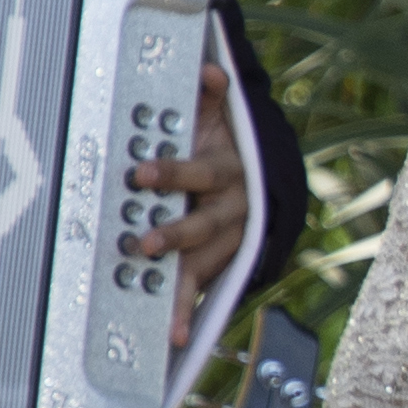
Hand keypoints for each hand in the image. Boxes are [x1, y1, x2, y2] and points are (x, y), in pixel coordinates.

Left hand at [127, 57, 252, 340]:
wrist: (266, 186)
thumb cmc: (223, 149)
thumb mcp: (220, 120)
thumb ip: (211, 97)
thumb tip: (209, 70)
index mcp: (227, 171)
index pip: (197, 171)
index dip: (171, 172)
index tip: (141, 172)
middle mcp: (231, 210)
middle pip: (202, 224)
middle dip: (173, 233)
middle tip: (144, 241)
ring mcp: (226, 243)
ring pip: (203, 266)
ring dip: (181, 287)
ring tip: (161, 311)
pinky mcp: (218, 267)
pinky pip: (201, 292)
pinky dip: (186, 314)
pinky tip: (170, 337)